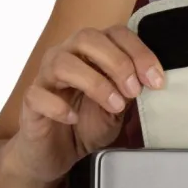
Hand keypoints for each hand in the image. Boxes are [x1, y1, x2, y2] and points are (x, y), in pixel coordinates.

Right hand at [8, 25, 166, 183]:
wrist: (57, 153)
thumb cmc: (86, 124)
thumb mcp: (118, 108)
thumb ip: (131, 92)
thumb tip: (151, 81)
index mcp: (91, 53)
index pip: (115, 34)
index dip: (139, 52)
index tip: (156, 80)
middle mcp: (67, 56)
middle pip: (88, 38)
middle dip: (118, 63)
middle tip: (133, 91)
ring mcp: (46, 77)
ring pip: (63, 62)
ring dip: (94, 83)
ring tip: (113, 105)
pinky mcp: (31, 101)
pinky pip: (38, 95)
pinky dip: (59, 106)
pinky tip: (74, 118)